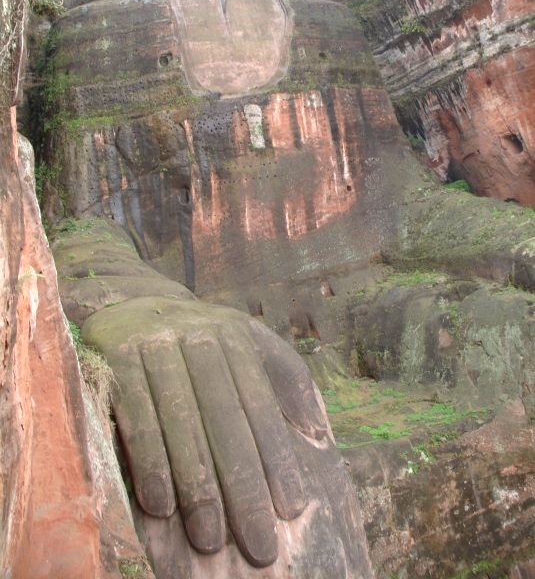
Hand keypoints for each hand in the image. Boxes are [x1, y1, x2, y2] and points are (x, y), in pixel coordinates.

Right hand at [56, 219, 371, 577]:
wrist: (127, 303)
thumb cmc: (199, 338)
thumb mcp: (248, 342)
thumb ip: (286, 377)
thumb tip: (318, 431)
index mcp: (234, 334)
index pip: (259, 403)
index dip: (276, 456)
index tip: (291, 508)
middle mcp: (197, 335)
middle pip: (224, 418)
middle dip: (243, 485)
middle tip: (258, 542)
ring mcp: (154, 344)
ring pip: (181, 422)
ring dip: (196, 484)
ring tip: (211, 539)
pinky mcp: (116, 358)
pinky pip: (136, 416)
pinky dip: (150, 461)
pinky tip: (162, 506)